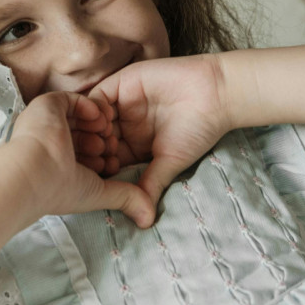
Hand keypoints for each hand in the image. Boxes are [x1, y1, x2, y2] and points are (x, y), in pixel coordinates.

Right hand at [5, 92, 156, 227]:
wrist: (35, 170)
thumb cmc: (59, 187)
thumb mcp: (97, 192)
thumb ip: (125, 197)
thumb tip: (149, 218)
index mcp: (57, 164)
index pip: (85, 155)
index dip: (103, 158)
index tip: (112, 164)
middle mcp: (50, 143)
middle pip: (84, 135)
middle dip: (103, 140)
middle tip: (112, 146)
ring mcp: (48, 124)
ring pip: (79, 117)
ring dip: (98, 123)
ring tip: (108, 131)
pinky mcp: (47, 106)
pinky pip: (72, 100)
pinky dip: (89, 106)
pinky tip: (99, 119)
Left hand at [89, 54, 233, 202]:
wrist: (214, 93)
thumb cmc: (197, 130)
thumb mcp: (170, 162)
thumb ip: (150, 184)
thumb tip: (143, 221)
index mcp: (133, 145)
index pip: (105, 159)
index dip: (99, 169)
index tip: (100, 181)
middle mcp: (123, 124)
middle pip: (93, 139)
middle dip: (90, 151)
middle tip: (96, 160)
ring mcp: (121, 104)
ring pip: (91, 120)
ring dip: (91, 131)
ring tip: (103, 143)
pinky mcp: (122, 83)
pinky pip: (98, 97)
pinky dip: (95, 109)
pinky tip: (106, 122)